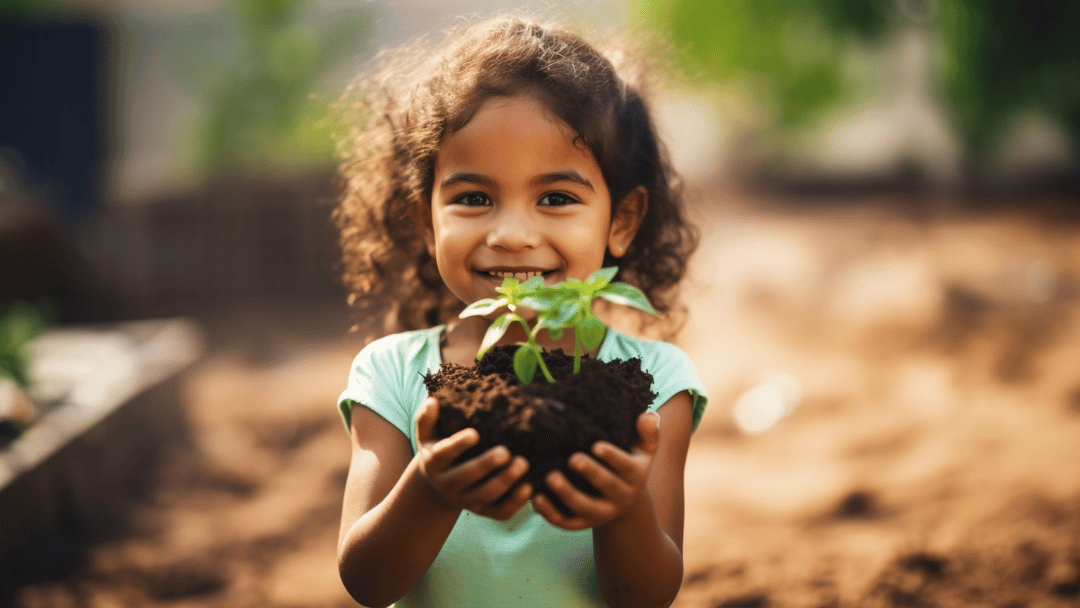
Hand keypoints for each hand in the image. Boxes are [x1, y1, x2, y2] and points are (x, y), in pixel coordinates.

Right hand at [413, 396, 532, 519]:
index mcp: (434, 463)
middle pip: (465, 478)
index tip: (474, 434)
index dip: (458, 445)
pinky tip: (529, 487)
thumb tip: (432, 402)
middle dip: (485, 465)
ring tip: (522, 464)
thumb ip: (426, 418)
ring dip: (505, 482)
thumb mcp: (427, 436)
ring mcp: (466, 501)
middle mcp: (448, 485)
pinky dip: (515, 503)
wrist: (438, 487)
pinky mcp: (483, 511)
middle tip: (506, 452)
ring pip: (484, 496)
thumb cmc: (438, 450)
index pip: (443, 455)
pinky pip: (499, 512)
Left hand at [532, 410, 661, 529]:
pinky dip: (549, 513)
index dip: (612, 457)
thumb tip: (648, 415)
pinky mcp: (581, 523)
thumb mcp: (644, 449)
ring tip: (550, 476)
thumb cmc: (629, 462)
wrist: (623, 500)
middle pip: (606, 486)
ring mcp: (600, 512)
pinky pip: (565, 521)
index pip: (626, 467)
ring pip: (584, 507)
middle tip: (573, 459)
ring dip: (566, 493)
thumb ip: (648, 432)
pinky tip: (536, 498)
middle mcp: (620, 497)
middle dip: (590, 472)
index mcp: (635, 476)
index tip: (596, 446)